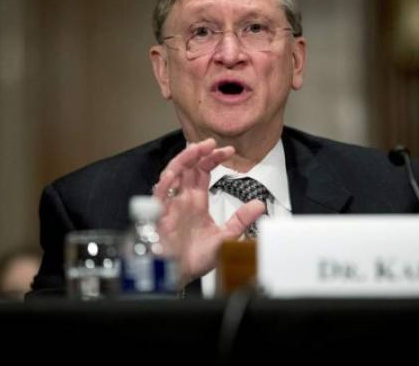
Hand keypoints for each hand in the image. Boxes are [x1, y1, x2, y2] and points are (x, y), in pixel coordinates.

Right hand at [153, 138, 265, 286]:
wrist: (179, 275)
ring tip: (196, 149)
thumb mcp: (225, 236)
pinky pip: (160, 193)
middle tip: (212, 143)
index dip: (214, 158)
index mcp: (196, 201)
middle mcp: (183, 199)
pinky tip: (175, 172)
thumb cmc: (194, 258)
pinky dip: (166, 181)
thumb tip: (259, 205)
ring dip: (184, 159)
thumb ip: (241, 220)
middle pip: (189, 167)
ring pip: (173, 173)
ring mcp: (171, 204)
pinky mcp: (160, 214)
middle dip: (199, 152)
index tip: (228, 151)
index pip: (203, 171)